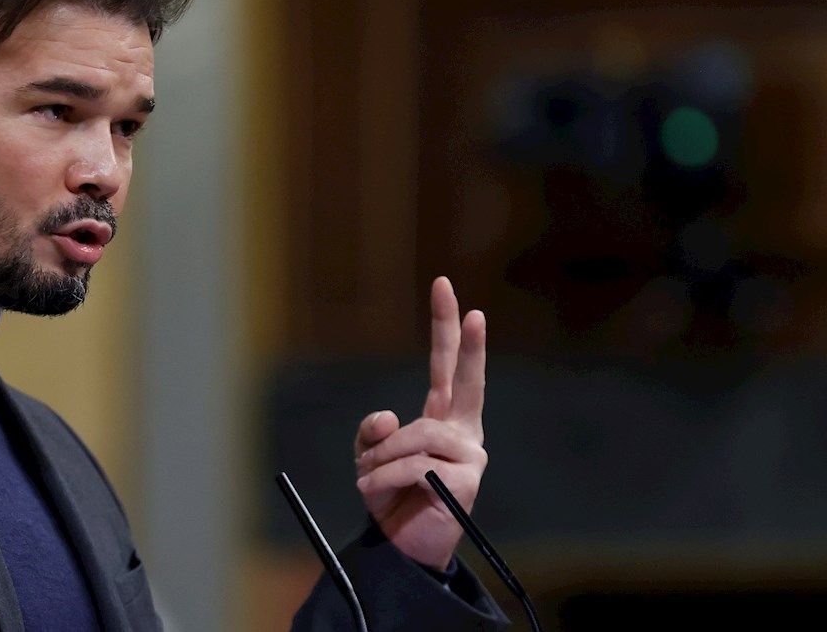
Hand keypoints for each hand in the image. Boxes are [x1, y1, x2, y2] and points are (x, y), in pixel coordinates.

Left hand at [353, 276, 487, 570]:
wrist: (401, 549)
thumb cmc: (389, 498)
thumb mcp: (370, 458)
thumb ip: (374, 432)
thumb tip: (390, 416)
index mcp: (443, 419)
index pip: (446, 367)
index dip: (447, 329)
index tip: (446, 288)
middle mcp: (463, 432)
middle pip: (463, 377)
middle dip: (457, 333)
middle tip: (449, 289)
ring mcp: (469, 455)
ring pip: (416, 434)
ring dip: (382, 457)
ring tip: (368, 479)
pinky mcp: (465, 481)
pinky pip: (412, 464)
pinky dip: (384, 476)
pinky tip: (373, 489)